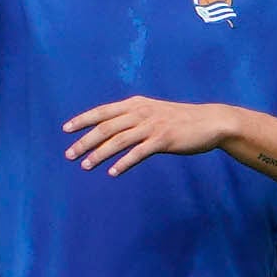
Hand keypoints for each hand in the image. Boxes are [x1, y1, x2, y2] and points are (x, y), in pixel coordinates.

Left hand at [63, 96, 237, 175]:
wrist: (211, 122)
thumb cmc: (178, 119)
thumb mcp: (152, 112)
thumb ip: (132, 117)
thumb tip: (109, 129)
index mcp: (136, 104)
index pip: (103, 111)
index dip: (83, 120)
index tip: (65, 129)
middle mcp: (141, 112)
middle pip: (105, 127)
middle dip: (84, 141)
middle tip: (69, 155)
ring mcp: (152, 126)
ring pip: (118, 140)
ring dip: (99, 154)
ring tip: (85, 166)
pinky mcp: (164, 140)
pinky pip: (138, 153)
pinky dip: (124, 162)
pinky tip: (113, 172)